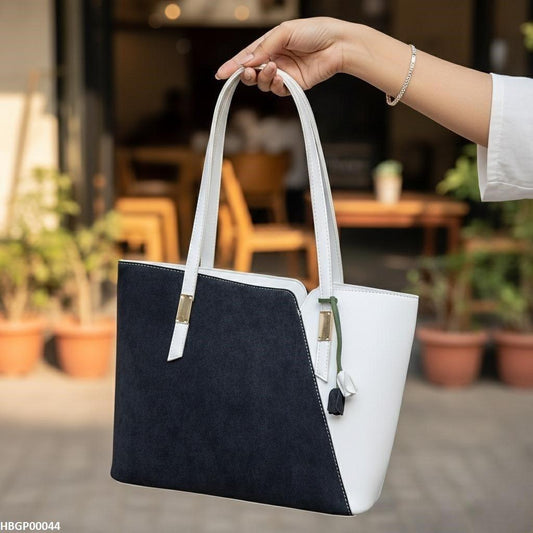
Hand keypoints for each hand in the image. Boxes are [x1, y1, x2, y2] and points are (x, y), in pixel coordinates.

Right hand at [215, 17, 348, 95]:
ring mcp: (284, 73)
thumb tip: (247, 62)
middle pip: (252, 72)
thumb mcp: (284, 32)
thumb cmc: (314, 31)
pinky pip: (277, 90)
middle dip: (247, 74)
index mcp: (270, 43)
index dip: (233, 65)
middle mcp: (274, 59)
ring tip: (272, 69)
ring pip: (263, 83)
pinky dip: (275, 85)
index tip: (220, 74)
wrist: (338, 44)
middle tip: (249, 72)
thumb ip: (264, 47)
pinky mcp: (294, 85)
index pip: (247, 55)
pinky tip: (280, 78)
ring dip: (263, 78)